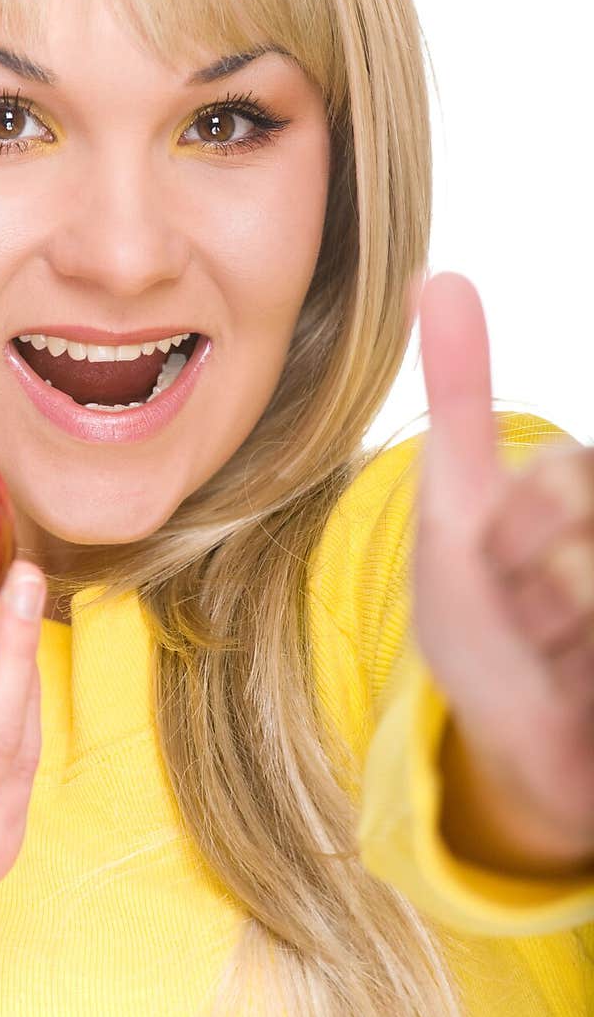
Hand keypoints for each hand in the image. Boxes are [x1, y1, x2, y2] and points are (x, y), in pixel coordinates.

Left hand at [412, 271, 593, 873]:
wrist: (507, 742)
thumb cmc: (478, 620)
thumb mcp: (455, 507)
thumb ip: (463, 397)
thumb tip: (438, 274)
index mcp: (578, 487)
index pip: (562, 477)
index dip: (515, 534)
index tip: (500, 566)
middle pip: (577, 519)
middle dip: (533, 589)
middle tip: (525, 619)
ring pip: (586, 589)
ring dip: (562, 645)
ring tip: (554, 659)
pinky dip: (578, 682)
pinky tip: (575, 691)